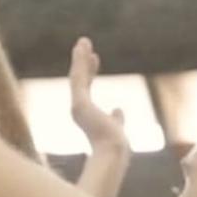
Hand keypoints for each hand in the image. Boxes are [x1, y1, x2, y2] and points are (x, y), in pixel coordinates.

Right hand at [69, 38, 129, 152]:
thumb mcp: (117, 129)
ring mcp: (78, 106)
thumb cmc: (116, 149)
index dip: (90, 74)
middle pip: (81, 81)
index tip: (94, 61)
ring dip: (80, 58)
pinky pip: (79, 77)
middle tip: (86, 46)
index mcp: (89, 117)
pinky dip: (80, 61)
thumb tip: (119, 110)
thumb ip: (116, 120)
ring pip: (78, 77)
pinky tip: (83, 48)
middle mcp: (81, 111)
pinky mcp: (79, 103)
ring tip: (83, 41)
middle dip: (84, 63)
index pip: (87, 91)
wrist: (111, 155)